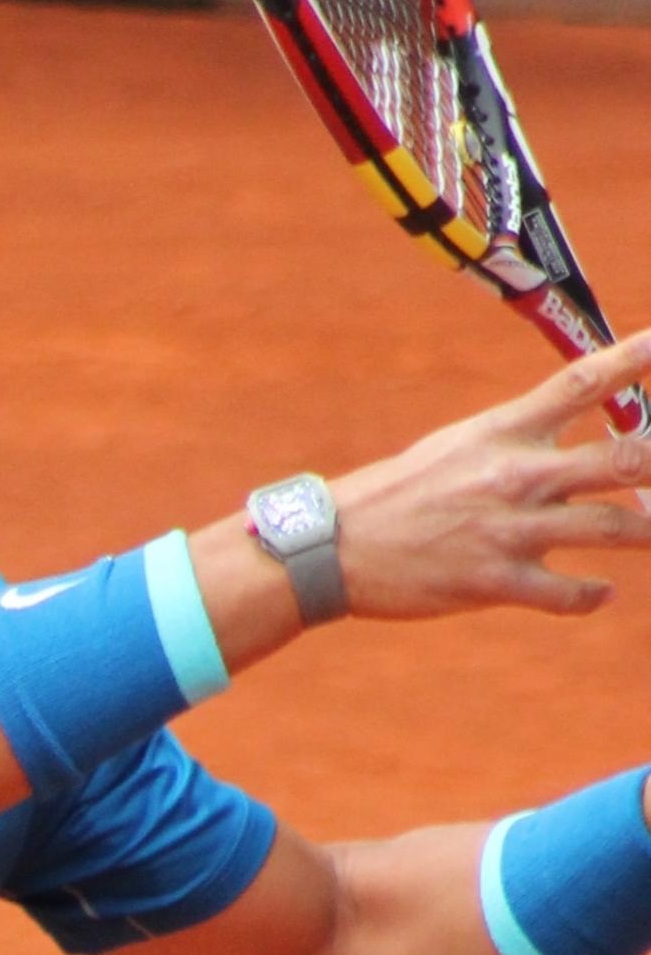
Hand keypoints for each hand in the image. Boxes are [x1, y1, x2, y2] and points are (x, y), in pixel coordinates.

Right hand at [335, 329, 650, 617]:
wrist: (334, 547)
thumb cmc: (398, 493)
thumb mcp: (458, 447)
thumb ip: (519, 444)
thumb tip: (570, 447)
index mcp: (503, 431)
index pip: (582, 382)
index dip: (636, 358)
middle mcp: (516, 475)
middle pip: (620, 459)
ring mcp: (509, 530)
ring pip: (609, 528)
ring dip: (649, 534)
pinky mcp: (495, 582)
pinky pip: (565, 593)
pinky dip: (590, 595)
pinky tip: (600, 593)